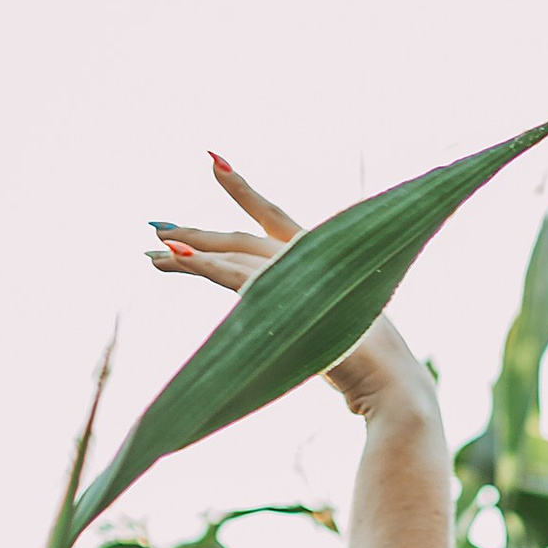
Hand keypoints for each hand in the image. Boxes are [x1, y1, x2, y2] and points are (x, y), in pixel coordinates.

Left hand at [148, 157, 438, 428]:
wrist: (394, 385)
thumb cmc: (374, 371)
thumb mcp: (338, 332)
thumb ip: (313, 317)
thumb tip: (297, 325)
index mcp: (325, 258)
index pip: (274, 216)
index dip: (243, 191)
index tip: (214, 162)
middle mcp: (311, 257)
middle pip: (243, 237)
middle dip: (200, 230)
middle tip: (158, 224)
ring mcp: (302, 274)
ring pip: (233, 255)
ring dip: (189, 249)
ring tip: (152, 248)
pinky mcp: (290, 297)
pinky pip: (235, 277)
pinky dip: (204, 267)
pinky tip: (175, 260)